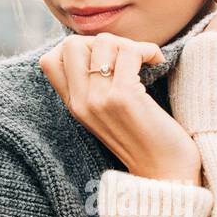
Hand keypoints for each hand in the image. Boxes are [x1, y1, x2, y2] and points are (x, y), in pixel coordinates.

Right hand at [39, 32, 202, 183]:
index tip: (105, 59)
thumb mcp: (107, 115)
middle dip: (103, 41)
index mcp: (74, 108)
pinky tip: (157, 61)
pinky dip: (147, 50)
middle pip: (71, 44)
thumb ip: (95, 88)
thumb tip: (101, 48)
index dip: (77, 49)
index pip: (50, 61)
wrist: (166, 174)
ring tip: (144, 61)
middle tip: (127, 57)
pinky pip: (129, 51)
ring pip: (104, 43)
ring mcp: (100, 100)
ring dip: (129, 45)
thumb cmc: (145, 141)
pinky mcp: (124, 97)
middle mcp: (81, 104)